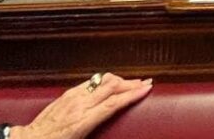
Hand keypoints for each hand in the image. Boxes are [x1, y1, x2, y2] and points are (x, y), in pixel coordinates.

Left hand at [9, 74, 152, 138]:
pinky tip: (110, 84)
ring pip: (101, 81)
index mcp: (83, 121)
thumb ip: (97, 133)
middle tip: (145, 82)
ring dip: (119, 80)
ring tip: (131, 82)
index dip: (132, 94)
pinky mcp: (67, 94)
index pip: (114, 103)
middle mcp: (79, 105)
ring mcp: (72, 97)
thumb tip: (112, 131)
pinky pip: (90, 83)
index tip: (146, 88)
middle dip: (130, 83)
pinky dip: (104, 82)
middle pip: (111, 87)